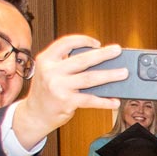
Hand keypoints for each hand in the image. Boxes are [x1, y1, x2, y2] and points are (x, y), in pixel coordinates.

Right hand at [11, 33, 124, 148]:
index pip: (66, 43)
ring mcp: (58, 87)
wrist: (34, 115)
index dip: (83, 40)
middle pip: (82, 60)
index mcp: (46, 59)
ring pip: (89, 78)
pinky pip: (90, 100)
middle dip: (103, 54)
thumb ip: (65, 64)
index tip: (97, 43)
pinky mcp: (66, 102)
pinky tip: (114, 101)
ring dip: (109, 75)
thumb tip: (98, 60)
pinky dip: (104, 101)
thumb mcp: (48, 71)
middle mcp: (51, 71)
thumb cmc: (46, 91)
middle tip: (117, 50)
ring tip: (123, 73)